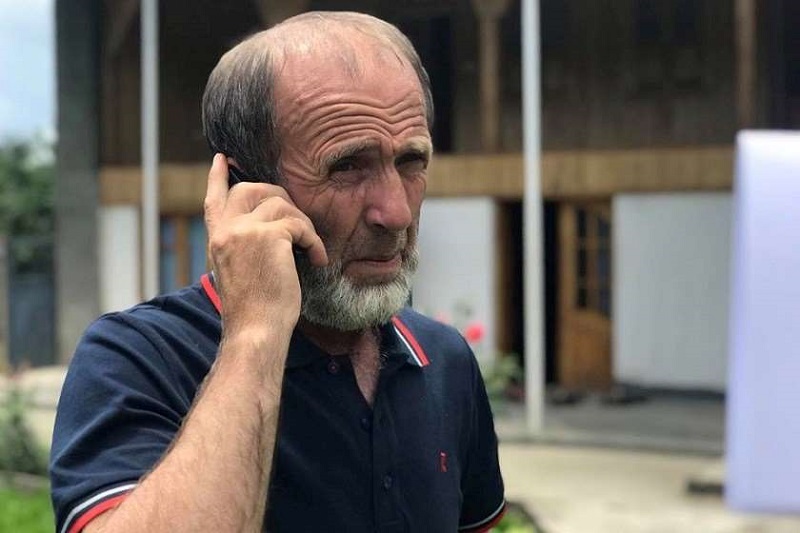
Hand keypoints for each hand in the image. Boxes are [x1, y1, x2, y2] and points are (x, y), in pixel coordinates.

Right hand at [204, 154, 327, 336]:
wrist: (256, 331)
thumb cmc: (254, 311)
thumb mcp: (238, 272)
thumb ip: (243, 245)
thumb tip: (268, 227)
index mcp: (216, 240)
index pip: (214, 199)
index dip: (218, 177)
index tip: (221, 159)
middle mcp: (226, 230)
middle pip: (251, 189)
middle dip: (278, 196)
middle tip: (297, 219)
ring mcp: (244, 231)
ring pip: (281, 204)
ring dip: (303, 225)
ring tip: (311, 250)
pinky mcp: (268, 236)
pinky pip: (300, 225)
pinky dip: (314, 241)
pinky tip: (318, 260)